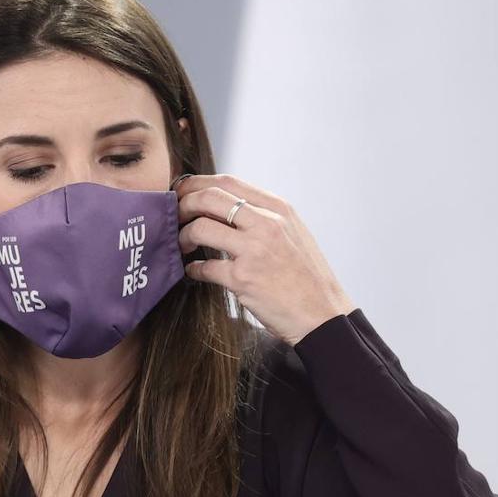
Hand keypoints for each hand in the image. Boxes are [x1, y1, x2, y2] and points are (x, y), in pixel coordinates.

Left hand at [175, 173, 356, 346]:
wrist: (322, 314)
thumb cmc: (305, 276)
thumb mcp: (292, 233)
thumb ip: (263, 216)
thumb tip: (223, 205)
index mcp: (278, 209)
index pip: (228, 182)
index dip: (197, 184)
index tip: (182, 192)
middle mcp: (266, 224)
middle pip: (209, 198)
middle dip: (183, 203)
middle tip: (174, 216)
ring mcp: (254, 251)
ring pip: (201, 228)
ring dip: (183, 236)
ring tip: (182, 245)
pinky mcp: (243, 279)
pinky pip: (204, 267)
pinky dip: (192, 269)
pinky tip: (193, 272)